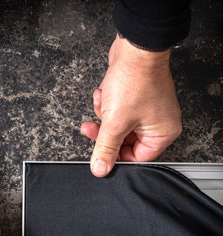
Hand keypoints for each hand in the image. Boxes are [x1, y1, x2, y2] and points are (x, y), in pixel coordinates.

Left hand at [81, 35, 181, 176]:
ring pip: (118, 125)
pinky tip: (103, 94)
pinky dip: (108, 105)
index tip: (100, 154)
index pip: (136, 158)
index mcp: (162, 133)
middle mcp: (158, 123)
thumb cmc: (135, 80)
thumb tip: (101, 169)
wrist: (134, 47)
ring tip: (100, 104)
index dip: (116, 157)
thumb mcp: (116, 122)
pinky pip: (118, 111)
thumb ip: (106, 148)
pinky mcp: (137, 98)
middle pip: (125, 141)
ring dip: (104, 116)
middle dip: (105, 132)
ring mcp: (148, 110)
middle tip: (91, 129)